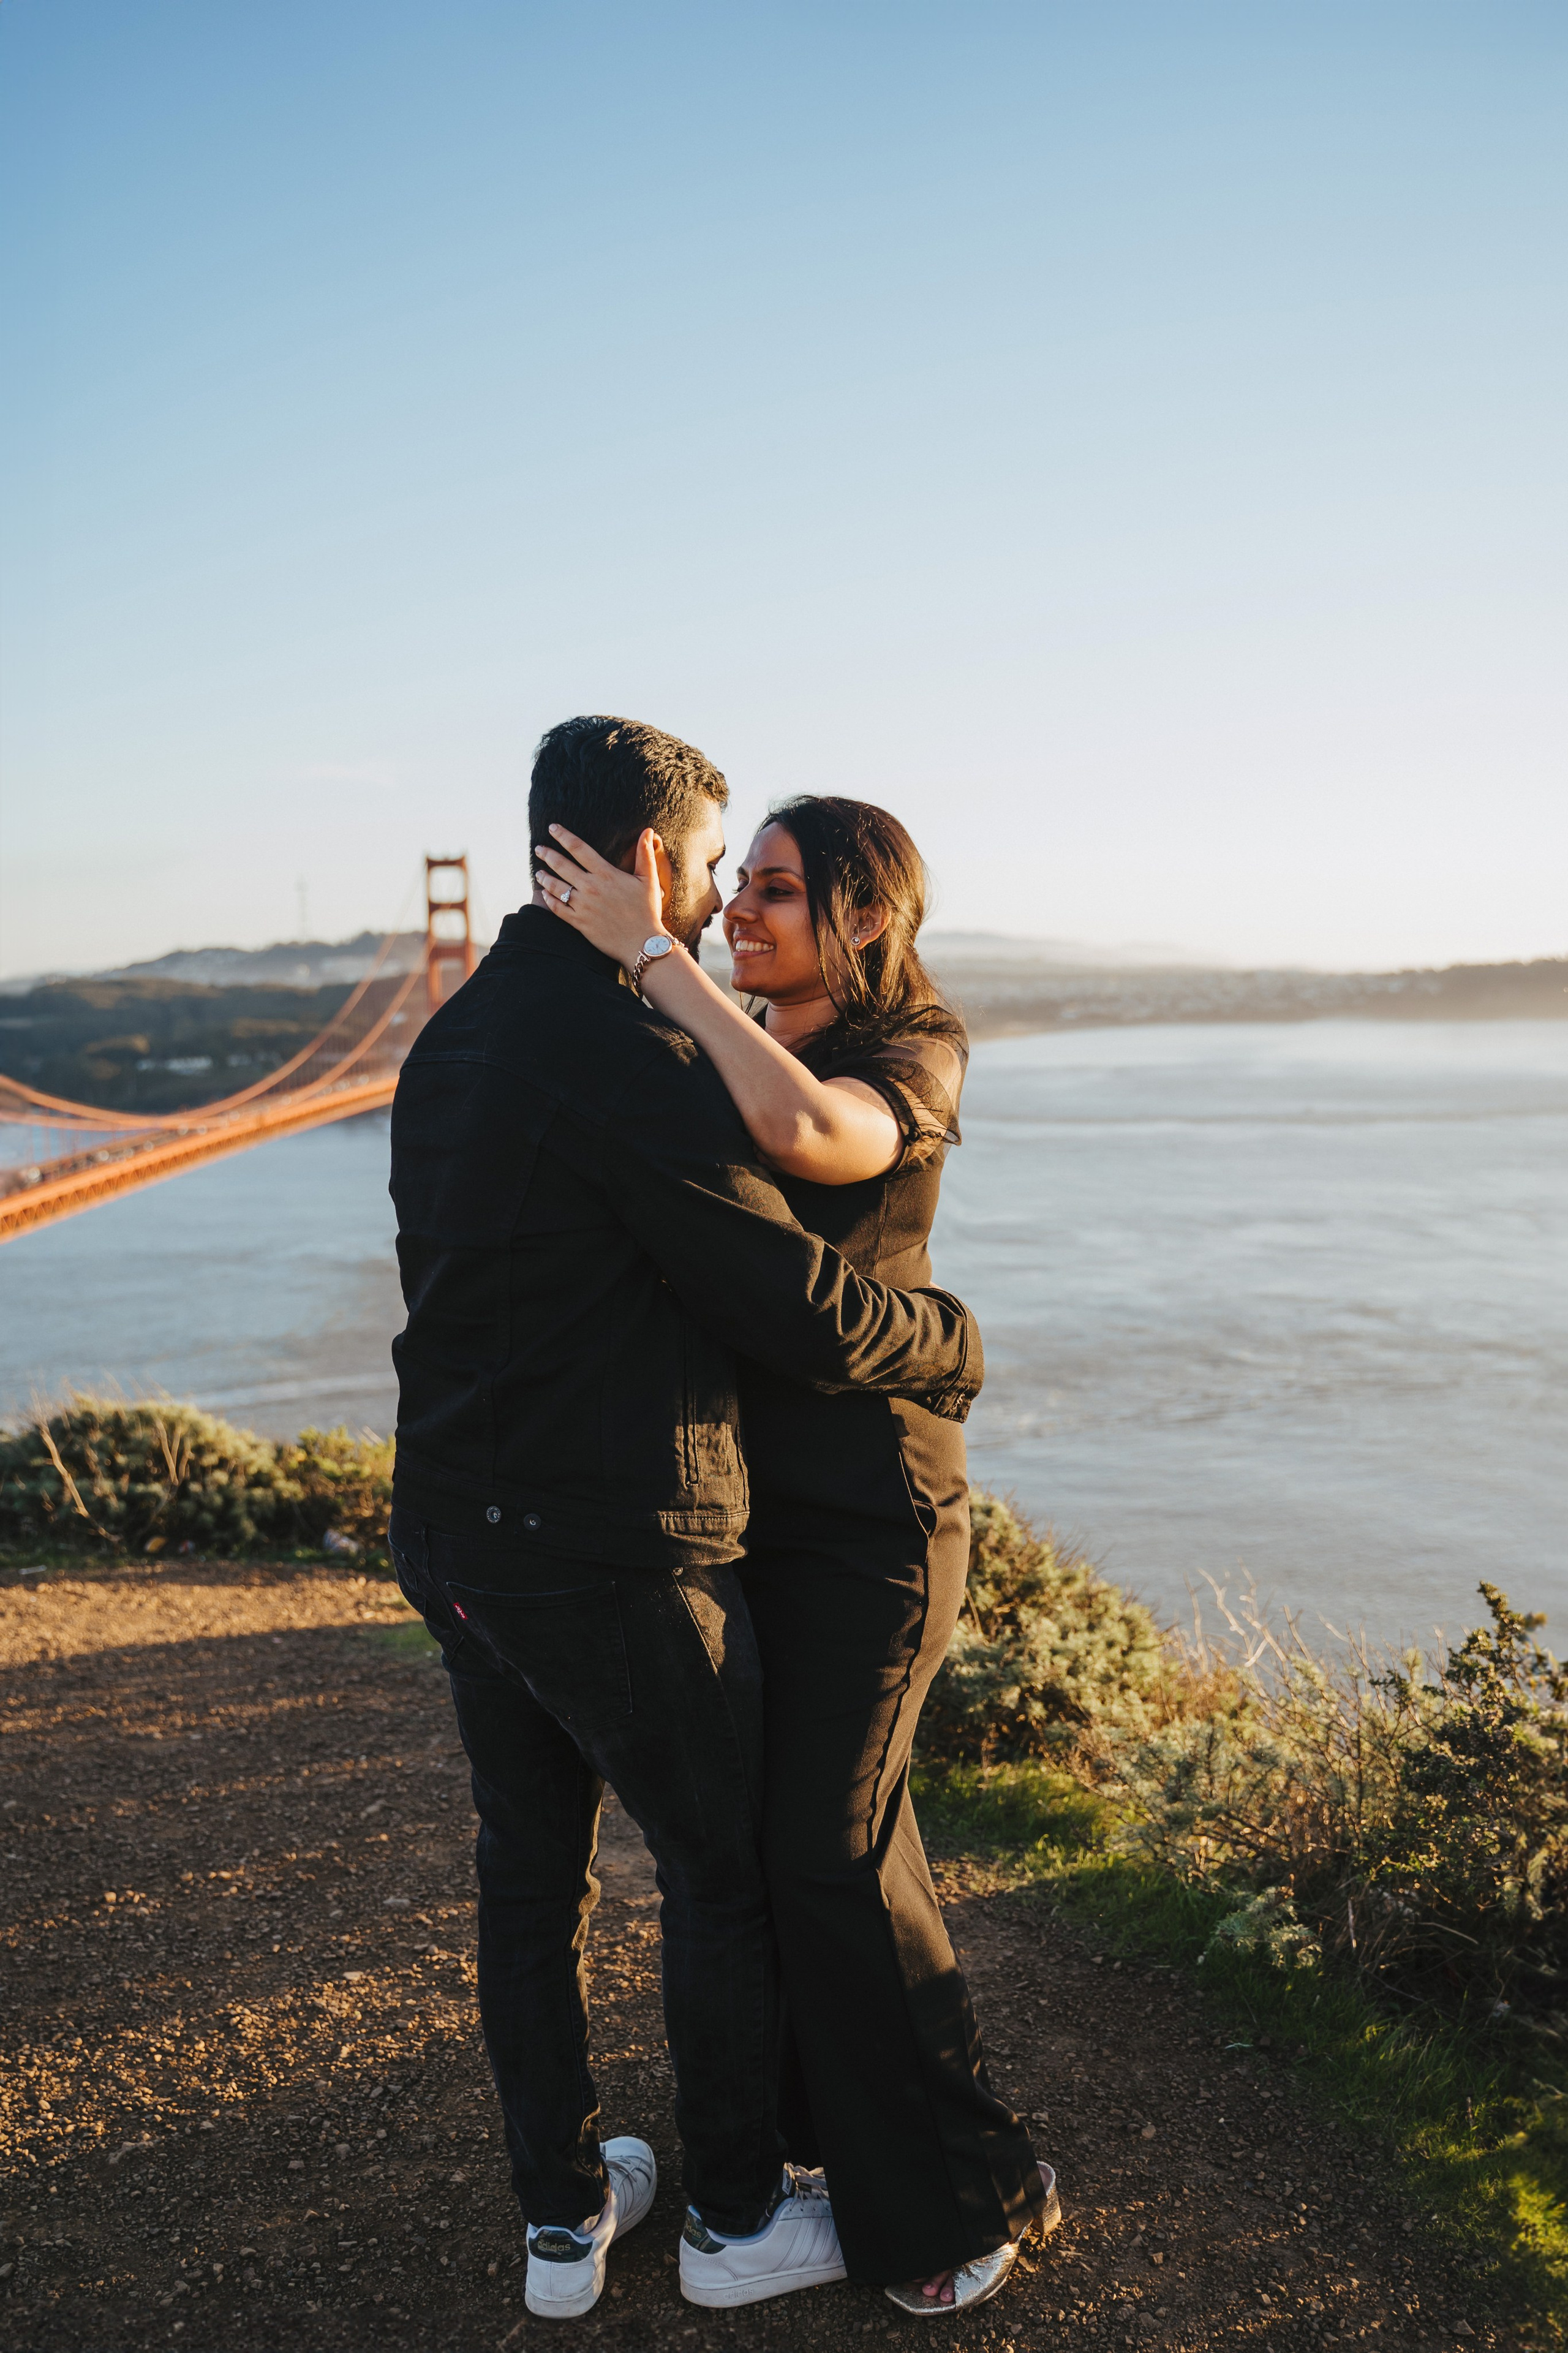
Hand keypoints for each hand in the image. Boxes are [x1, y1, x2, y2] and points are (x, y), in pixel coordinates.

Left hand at [535, 825, 666, 970]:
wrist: (642, 943)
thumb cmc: (647, 911)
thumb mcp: (649, 879)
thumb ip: (645, 854)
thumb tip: (648, 830)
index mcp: (606, 874)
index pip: (579, 849)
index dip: (563, 836)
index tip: (552, 828)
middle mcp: (591, 887)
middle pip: (562, 865)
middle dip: (548, 854)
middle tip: (539, 849)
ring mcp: (583, 906)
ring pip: (556, 887)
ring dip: (545, 877)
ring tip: (538, 872)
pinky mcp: (579, 923)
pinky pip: (558, 908)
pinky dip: (549, 899)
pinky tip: (544, 893)